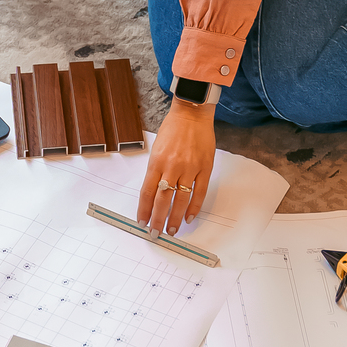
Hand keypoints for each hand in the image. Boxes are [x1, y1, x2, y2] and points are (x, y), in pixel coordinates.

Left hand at [137, 100, 215, 235]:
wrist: (192, 113)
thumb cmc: (173, 129)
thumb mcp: (157, 148)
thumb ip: (156, 170)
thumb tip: (153, 193)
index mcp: (156, 162)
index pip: (147, 192)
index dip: (144, 210)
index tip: (142, 222)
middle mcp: (172, 166)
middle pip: (162, 200)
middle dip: (157, 219)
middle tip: (155, 233)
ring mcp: (190, 168)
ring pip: (180, 199)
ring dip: (175, 218)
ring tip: (172, 230)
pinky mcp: (205, 168)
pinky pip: (199, 193)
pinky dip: (194, 208)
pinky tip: (189, 218)